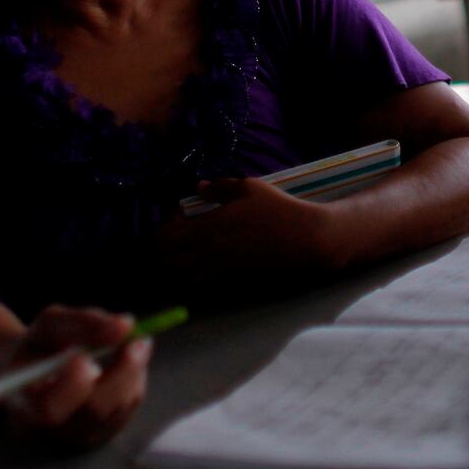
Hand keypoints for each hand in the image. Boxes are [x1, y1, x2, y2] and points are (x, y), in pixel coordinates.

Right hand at [3, 305, 151, 448]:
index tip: (89, 355)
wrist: (33, 373)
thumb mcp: (50, 324)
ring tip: (132, 345)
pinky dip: (135, 384)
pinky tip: (127, 365)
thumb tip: (124, 326)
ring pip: (117, 411)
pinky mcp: (99, 437)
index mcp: (24, 403)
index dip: (73, 384)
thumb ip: (82, 322)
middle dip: (121, 373)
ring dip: (132, 374)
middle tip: (138, 341)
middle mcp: (50, 430)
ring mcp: (76, 439)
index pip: (48, 409)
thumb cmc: (39, 347)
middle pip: (93, 412)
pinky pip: (127, 412)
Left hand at [157, 178, 341, 286]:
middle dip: (164, 247)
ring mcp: (220, 267)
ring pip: (180, 276)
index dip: (165, 226)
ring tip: (187, 247)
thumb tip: (198, 188)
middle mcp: (209, 252)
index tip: (180, 213)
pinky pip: (200, 281)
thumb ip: (219, 187)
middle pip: (166, 260)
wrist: (304, 238)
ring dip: (176, 262)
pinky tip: (205, 256)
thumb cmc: (278, 208)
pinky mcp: (232, 276)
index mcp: (208, 228)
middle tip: (177, 232)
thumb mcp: (248, 187)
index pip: (165, 237)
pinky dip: (193, 273)